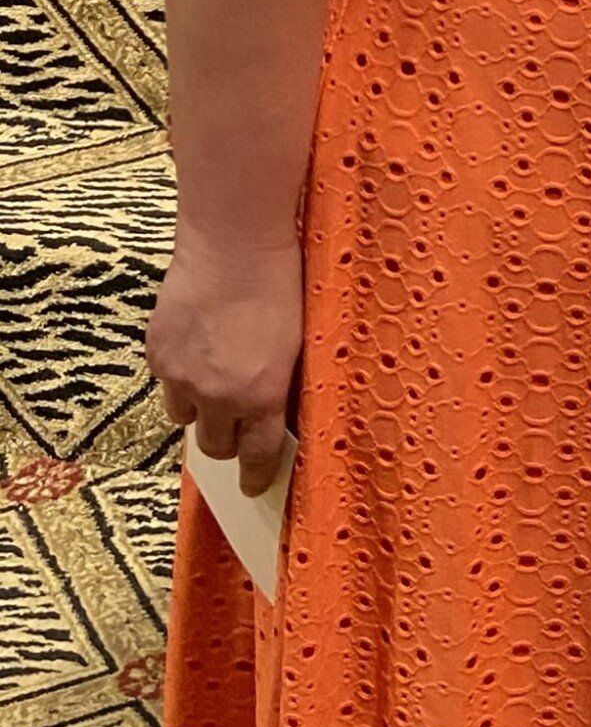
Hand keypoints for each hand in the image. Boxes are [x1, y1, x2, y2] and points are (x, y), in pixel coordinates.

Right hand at [148, 230, 303, 495]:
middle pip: (215, 446)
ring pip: (184, 416)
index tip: (253, 486)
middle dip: (226, 440)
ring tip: (214, 374)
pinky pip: (166, 381)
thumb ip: (280, 385)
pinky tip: (198, 342)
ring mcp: (182, 376)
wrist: (234, 240)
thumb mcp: (297, 342)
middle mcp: (218, 396)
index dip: (256, 477)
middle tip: (235, 424)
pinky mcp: (158, 353)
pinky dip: (180, 371)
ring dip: (199, 405)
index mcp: (262, 395)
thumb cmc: (281, 282)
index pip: (257, 457)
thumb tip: (274, 414)